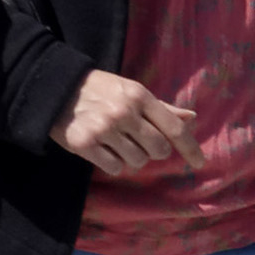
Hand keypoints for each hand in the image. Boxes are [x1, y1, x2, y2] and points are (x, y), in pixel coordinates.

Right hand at [57, 66, 196, 175]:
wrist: (55, 87)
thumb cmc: (100, 90)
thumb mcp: (131, 91)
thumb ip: (161, 108)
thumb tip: (192, 117)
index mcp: (139, 96)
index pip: (173, 128)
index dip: (189, 148)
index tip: (199, 163)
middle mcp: (124, 112)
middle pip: (158, 150)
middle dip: (151, 150)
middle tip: (136, 140)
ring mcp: (103, 129)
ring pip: (136, 162)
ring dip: (129, 157)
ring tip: (114, 141)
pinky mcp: (84, 144)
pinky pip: (114, 168)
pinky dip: (111, 163)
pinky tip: (101, 148)